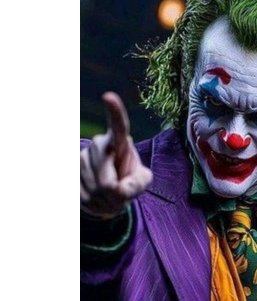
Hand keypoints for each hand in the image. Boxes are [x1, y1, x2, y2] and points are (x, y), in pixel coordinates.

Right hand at [80, 92, 152, 218]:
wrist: (108, 191)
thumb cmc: (128, 181)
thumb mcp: (142, 181)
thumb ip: (138, 183)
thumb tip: (121, 189)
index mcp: (119, 142)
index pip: (119, 127)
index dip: (115, 112)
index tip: (109, 97)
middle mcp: (98, 144)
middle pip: (106, 181)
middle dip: (115, 196)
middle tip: (120, 195)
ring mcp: (81, 157)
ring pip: (94, 191)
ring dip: (104, 202)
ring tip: (108, 196)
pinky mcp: (71, 170)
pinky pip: (81, 195)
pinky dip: (91, 204)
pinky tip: (96, 198)